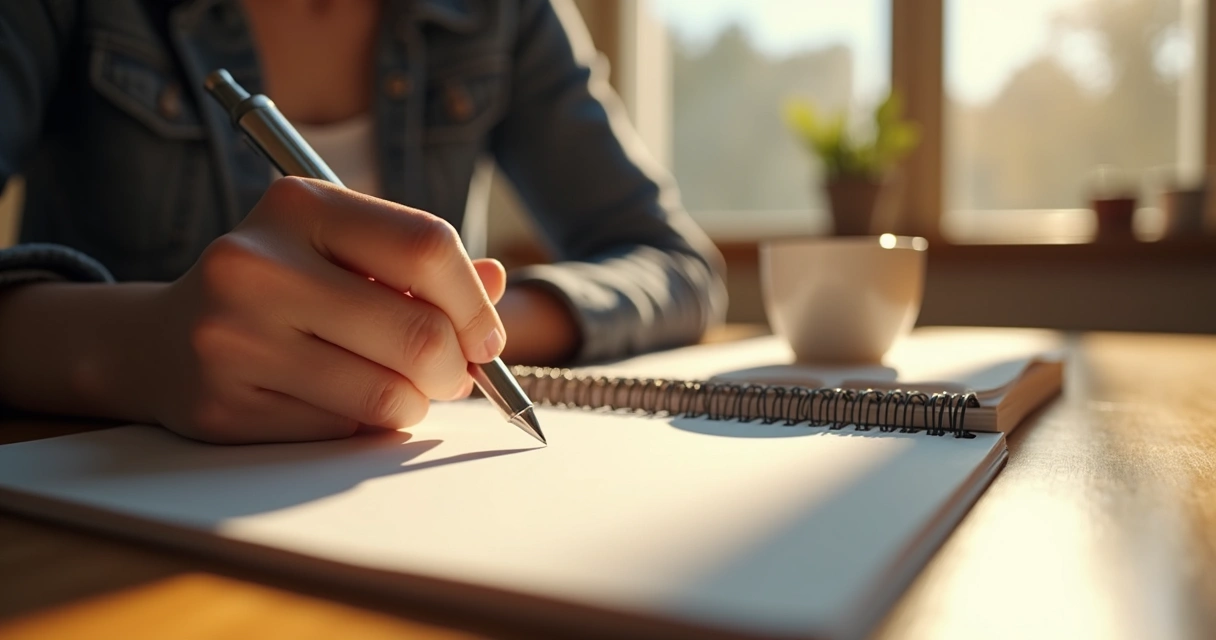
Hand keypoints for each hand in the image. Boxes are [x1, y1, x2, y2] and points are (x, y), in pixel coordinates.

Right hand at [142, 178, 506, 442]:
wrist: (158, 340)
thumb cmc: (278, 288)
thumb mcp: (343, 250)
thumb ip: (421, 265)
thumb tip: (497, 282)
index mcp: (299, 205)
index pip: (427, 246)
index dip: (476, 303)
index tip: (487, 338)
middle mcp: (257, 263)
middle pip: (419, 334)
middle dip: (456, 369)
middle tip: (452, 376)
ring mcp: (233, 337)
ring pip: (388, 395)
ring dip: (413, 401)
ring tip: (392, 385)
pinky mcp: (224, 406)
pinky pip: (343, 431)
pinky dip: (363, 425)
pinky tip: (333, 400)